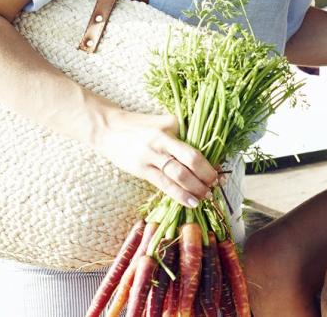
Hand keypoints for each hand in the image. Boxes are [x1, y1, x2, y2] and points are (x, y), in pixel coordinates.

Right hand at [93, 108, 217, 207]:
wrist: (107, 128)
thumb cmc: (138, 126)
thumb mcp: (162, 123)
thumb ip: (180, 136)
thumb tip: (203, 157)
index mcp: (171, 126)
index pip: (195, 146)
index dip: (209, 162)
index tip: (218, 171)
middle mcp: (162, 140)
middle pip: (191, 160)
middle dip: (206, 176)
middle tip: (215, 185)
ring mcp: (151, 155)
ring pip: (179, 175)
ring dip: (196, 188)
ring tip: (205, 197)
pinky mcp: (141, 169)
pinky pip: (164, 184)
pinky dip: (179, 195)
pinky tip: (190, 202)